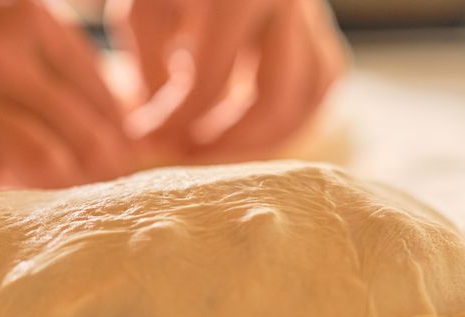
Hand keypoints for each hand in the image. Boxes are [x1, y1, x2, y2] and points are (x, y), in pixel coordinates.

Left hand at [107, 0, 346, 162]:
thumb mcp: (143, 11)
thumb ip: (146, 71)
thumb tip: (161, 137)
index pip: (207, 82)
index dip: (174, 121)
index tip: (146, 138)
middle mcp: (287, 2)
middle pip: (272, 100)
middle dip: (226, 142)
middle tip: (185, 155)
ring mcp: (312, 17)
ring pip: (308, 100)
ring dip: (264, 140)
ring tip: (215, 150)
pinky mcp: (320, 31)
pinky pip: (321, 87)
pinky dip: (294, 118)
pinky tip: (250, 131)